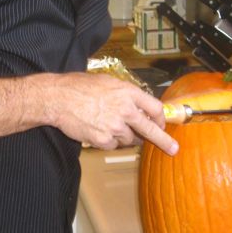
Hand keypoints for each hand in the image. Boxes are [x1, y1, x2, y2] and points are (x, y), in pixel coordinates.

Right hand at [36, 72, 178, 154]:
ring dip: (123, 136)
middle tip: (173, 149)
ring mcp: (115, 127)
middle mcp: (125, 110)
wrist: (58, 99)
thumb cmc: (79, 87)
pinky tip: (97, 130)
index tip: (162, 124)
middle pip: (151, 130)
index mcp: (128, 93)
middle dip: (164, 141)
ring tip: (107, 125)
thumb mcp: (108, 83)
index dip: (160, 118)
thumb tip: (139, 108)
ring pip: (129, 139)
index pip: (154, 108)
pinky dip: (108, 141)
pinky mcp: (104, 140)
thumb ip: (126, 95)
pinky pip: (113, 145)